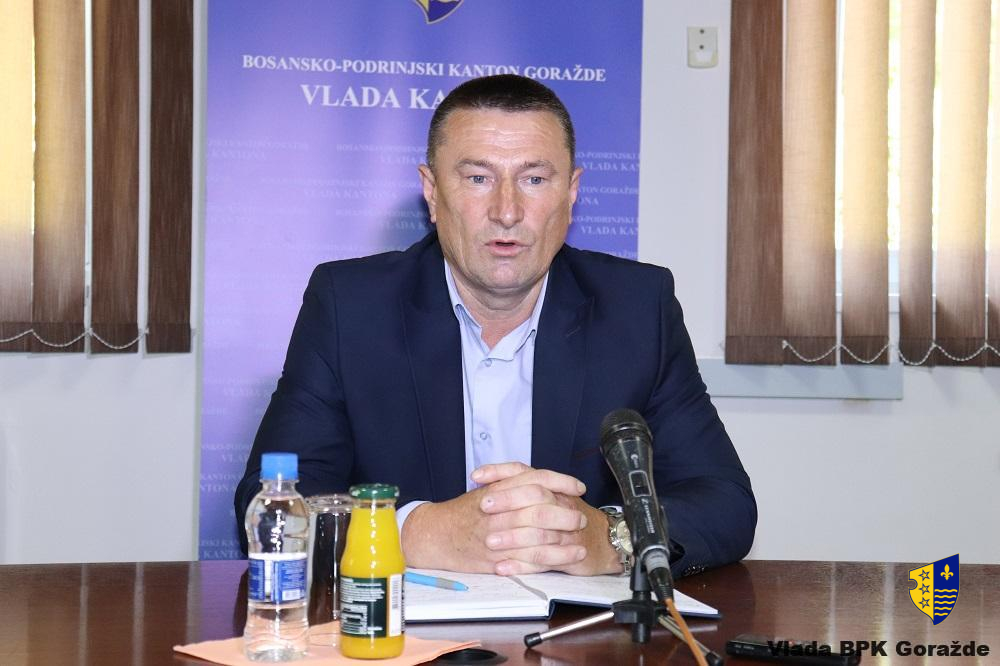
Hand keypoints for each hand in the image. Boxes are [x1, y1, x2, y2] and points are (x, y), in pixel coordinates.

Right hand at [400, 462, 620, 575]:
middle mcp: (499, 509)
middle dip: (566, 513)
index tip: (578, 487)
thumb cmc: (463, 512)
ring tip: (581, 542)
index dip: (561, 481)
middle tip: (581, 517)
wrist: (436, 535)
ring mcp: (498, 535)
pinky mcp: (497, 558)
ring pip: (539, 536)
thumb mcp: (487, 487)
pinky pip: (531, 560)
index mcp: (499, 488)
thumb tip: (545, 481)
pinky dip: (553, 560)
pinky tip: (567, 559)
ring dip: (565, 540)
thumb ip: (513, 481)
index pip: (536, 479)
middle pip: (541, 507)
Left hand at [475, 463, 621, 575]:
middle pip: (533, 496)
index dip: (500, 472)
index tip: (476, 477)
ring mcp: (564, 530)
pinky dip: (521, 565)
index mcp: (550, 488)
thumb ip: (522, 488)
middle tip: (483, 506)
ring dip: (512, 537)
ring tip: (489, 542)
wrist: (604, 541)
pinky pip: (543, 560)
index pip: (524, 472)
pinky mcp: (568, 554)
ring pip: (538, 530)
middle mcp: (558, 504)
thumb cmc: (570, 517)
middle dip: (506, 501)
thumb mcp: (550, 496)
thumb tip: (486, 483)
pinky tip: (502, 567)